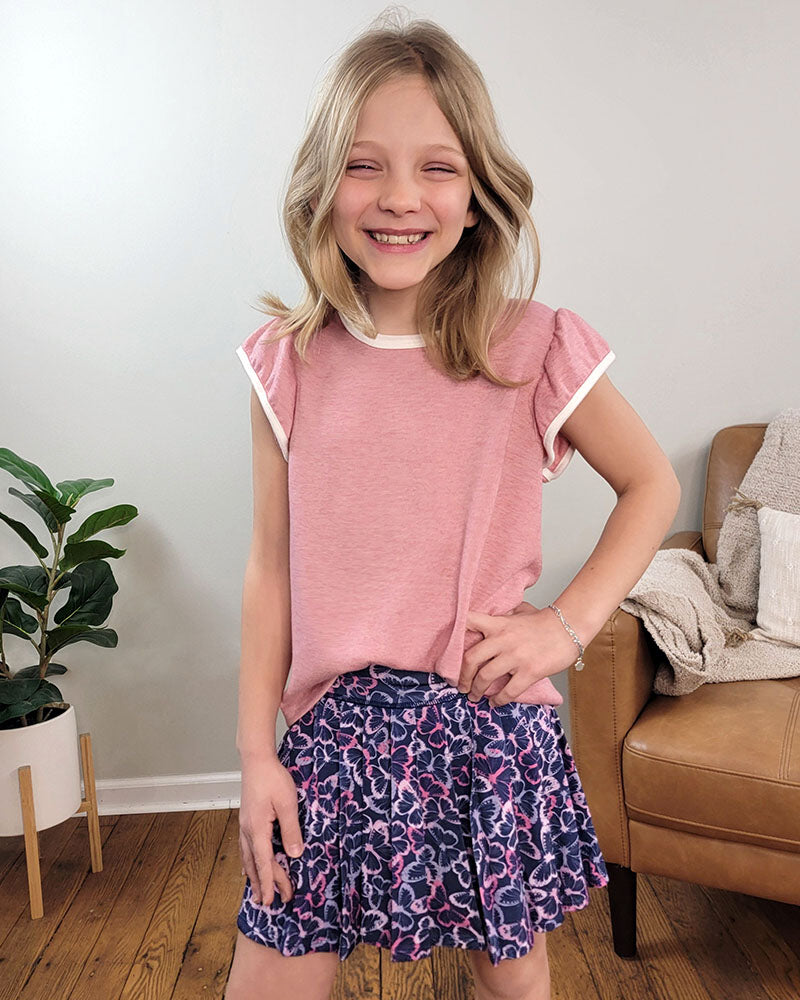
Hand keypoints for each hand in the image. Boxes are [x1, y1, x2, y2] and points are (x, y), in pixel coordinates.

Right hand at [238, 754, 304, 905]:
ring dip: (253, 876)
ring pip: (247, 857)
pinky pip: (245, 847)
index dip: (270, 883)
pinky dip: (247, 861)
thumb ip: (291, 830)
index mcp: (257, 830)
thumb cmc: (273, 779)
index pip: (265, 863)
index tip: (272, 901)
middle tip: (271, 903)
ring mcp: (244, 825)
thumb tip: (294, 855)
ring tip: (256, 893)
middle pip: (255, 864)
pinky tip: (246, 866)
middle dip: (264, 884)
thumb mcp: (288, 804)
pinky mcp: (246, 819)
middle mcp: (247, 831)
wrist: (256, 760)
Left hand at [457, 601, 578, 706]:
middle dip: (462, 676)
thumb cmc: (544, 621)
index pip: (469, 622)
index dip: (455, 632)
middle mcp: (503, 640)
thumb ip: (503, 615)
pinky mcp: (529, 672)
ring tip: (474, 696)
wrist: (568, 628)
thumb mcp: (519, 611)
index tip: (449, 648)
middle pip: (471, 659)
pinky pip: (508, 691)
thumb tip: (490, 617)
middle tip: (460, 685)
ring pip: (485, 677)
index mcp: (499, 624)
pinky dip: (498, 700)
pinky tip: (494, 703)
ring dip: (476, 691)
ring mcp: (516, 657)